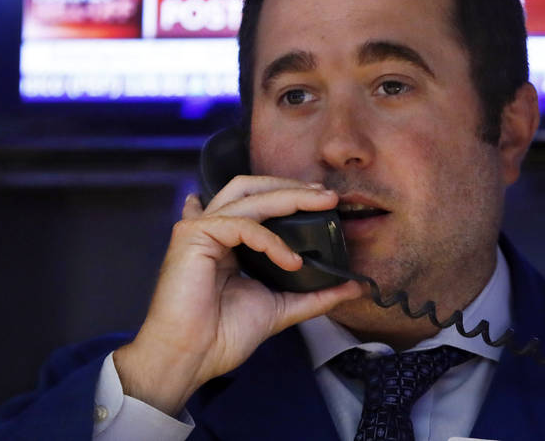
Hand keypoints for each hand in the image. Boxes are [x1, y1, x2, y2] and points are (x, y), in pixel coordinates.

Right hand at [113, 177, 362, 415]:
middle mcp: (211, 227)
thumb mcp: (281, 308)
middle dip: (292, 186)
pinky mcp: (192, 235)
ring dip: (290, 197)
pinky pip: (243, 225)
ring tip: (323, 204)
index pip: (258, 201)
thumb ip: (314, 294)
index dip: (289, 194)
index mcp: (227, 240)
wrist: (191, 358)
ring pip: (250, 196)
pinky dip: (272, 240)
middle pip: (252, 187)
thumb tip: (353, 286)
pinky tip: (292, 260)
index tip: (324, 199)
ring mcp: (200, 228)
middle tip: (328, 195)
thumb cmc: (223, 335)